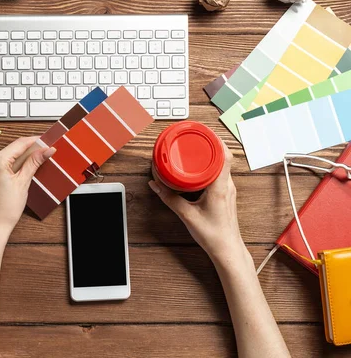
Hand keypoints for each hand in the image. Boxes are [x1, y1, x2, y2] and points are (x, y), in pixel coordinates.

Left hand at [0, 136, 54, 244]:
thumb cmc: (5, 210)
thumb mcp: (23, 183)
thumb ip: (34, 163)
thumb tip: (46, 150)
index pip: (19, 144)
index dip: (34, 141)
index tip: (45, 141)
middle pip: (11, 150)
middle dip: (27, 151)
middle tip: (42, 152)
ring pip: (4, 157)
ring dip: (17, 158)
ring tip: (31, 163)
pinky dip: (7, 165)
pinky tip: (17, 172)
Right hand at [148, 142, 246, 264]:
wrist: (227, 249)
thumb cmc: (213, 235)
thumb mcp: (186, 215)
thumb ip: (169, 198)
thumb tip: (155, 184)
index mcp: (220, 187)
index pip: (224, 155)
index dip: (215, 140)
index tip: (202, 132)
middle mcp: (227, 185)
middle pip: (222, 156)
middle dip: (208, 144)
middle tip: (193, 138)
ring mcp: (228, 189)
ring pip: (220, 165)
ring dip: (208, 156)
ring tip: (193, 151)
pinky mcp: (225, 194)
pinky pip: (218, 174)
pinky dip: (208, 167)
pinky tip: (198, 169)